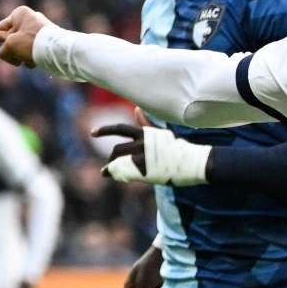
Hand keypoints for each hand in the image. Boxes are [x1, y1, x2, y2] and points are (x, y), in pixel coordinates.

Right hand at [0, 5, 53, 67]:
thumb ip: (3, 51)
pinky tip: (38, 60)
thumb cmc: (32, 43)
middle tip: (24, 49)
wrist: (57, 51)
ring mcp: (37, 31)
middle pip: (9, 41)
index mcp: (19, 13)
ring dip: (22, 56)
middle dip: (14, 50)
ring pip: (19, 49)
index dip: (3, 41)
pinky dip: (31, 59)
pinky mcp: (43, 42)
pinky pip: (30, 52)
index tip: (15, 41)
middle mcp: (28, 19)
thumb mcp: (9, 45)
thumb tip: (17, 59)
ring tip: (32, 56)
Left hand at [93, 123, 211, 185]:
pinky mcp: (146, 172)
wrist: (195, 162)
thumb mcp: (161, 133)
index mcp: (145, 133)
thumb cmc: (179, 148)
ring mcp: (143, 159)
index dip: (104, 130)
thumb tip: (136, 110)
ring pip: (119, 163)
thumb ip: (146, 123)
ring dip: (112, 169)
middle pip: (117, 150)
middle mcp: (142, 144)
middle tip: (109, 166)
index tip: (92, 133)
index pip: (119, 129)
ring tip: (110, 173)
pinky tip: (116, 178)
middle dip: (112, 159)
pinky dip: (119, 176)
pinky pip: (125, 174)